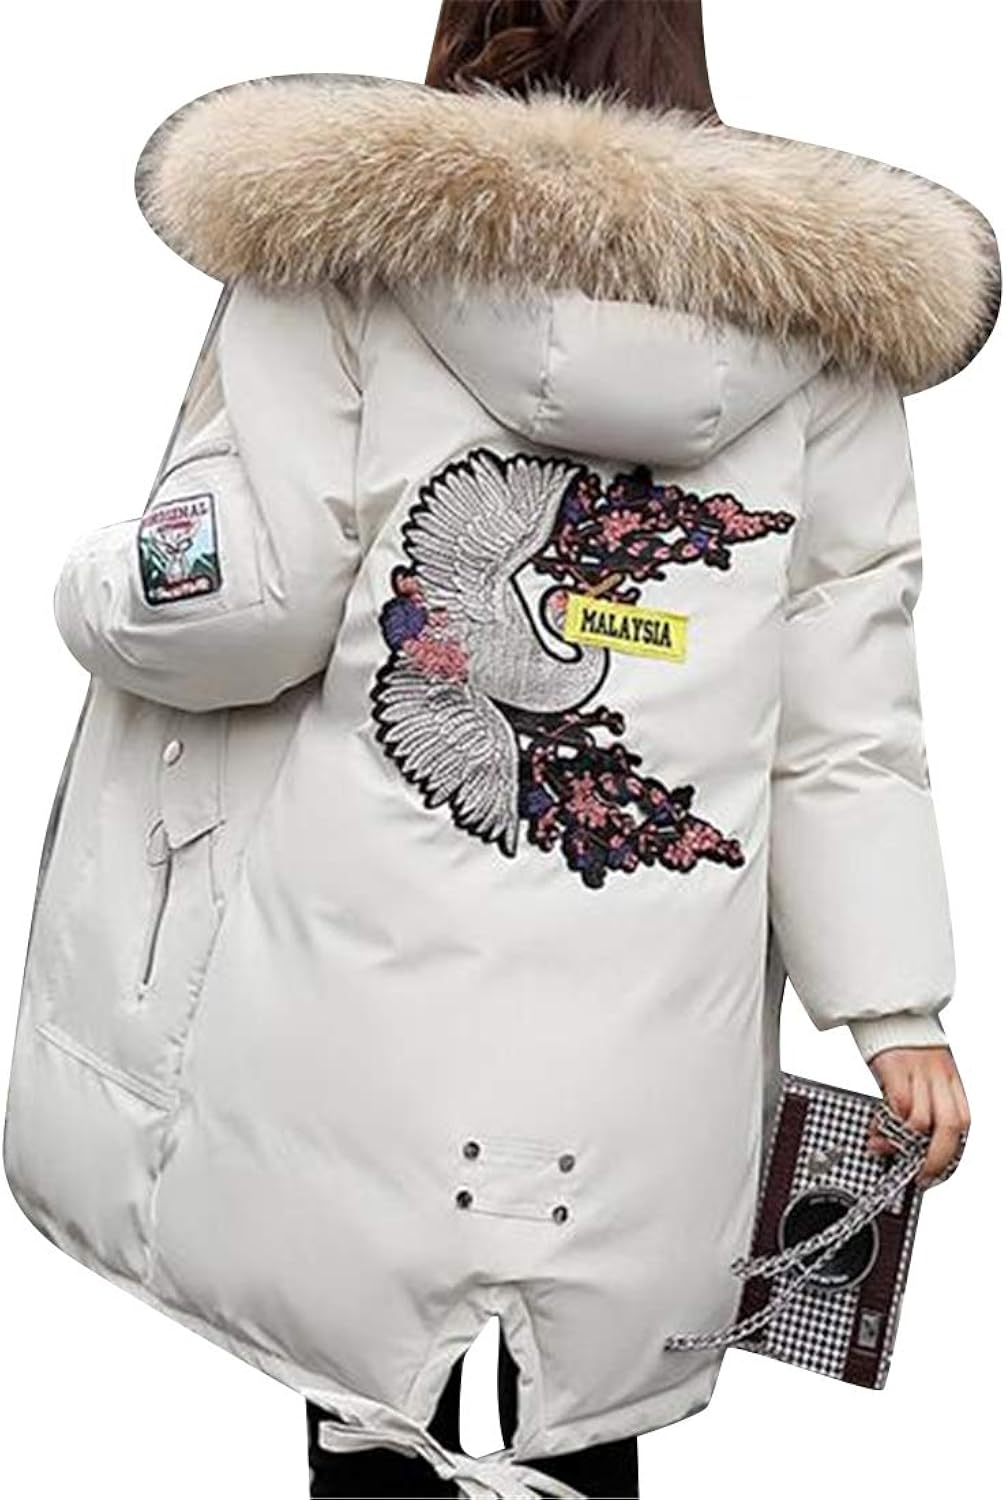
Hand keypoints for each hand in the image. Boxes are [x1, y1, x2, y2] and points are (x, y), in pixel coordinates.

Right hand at [866, 1046, 969, 1188]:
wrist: (887, 1008)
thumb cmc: (903, 1041)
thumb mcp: (922, 1072)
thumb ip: (923, 1099)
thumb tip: (909, 1137)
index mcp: (950, 1079)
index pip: (963, 1124)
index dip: (950, 1153)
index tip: (934, 1172)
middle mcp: (940, 1075)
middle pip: (950, 1126)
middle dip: (935, 1158)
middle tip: (919, 1174)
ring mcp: (919, 1070)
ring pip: (923, 1119)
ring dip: (903, 1142)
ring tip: (884, 1147)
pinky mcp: (896, 1066)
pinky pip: (899, 1103)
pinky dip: (889, 1123)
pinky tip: (877, 1128)